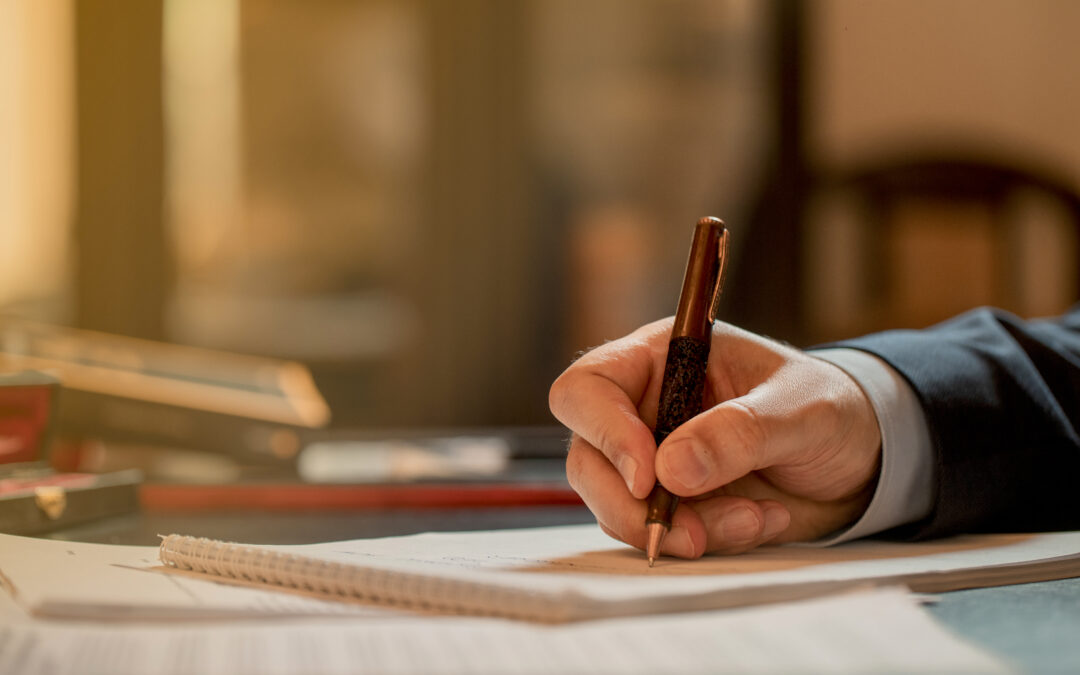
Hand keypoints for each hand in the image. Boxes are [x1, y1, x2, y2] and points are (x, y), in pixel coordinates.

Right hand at [549, 318, 881, 556]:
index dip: (604, 432)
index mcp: (661, 358)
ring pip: (616, 506)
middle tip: (691, 532)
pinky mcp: (673, 503)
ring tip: (753, 519)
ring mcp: (654, 460)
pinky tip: (760, 521)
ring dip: (680, 529)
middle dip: (632, 505)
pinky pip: (659, 534)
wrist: (862, 457)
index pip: (589, 387)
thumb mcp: (800, 409)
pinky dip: (708, 540)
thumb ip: (739, 432)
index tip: (649, 477)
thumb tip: (670, 469)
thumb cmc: (830, 407)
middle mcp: (645, 408)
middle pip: (588, 458)